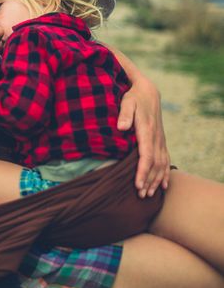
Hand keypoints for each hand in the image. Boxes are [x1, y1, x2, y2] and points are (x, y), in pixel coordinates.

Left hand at [118, 77, 169, 197]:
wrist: (148, 91)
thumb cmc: (133, 97)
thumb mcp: (127, 102)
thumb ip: (124, 114)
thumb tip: (122, 127)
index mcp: (147, 131)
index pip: (146, 156)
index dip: (142, 172)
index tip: (137, 184)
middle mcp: (156, 138)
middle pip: (154, 165)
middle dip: (148, 181)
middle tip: (140, 195)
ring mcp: (160, 140)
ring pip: (161, 164)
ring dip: (156, 180)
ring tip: (149, 195)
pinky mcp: (160, 140)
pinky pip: (166, 160)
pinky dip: (165, 174)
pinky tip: (163, 186)